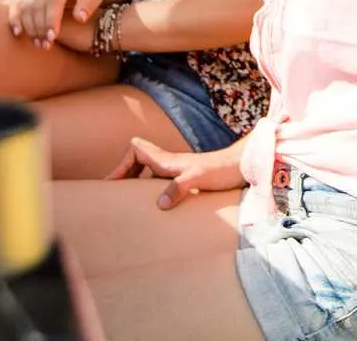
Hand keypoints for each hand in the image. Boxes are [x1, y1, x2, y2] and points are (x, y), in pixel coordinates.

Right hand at [0, 0, 106, 48]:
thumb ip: (88, 5)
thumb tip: (80, 18)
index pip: (53, 2)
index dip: (51, 21)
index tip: (52, 38)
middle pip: (36, 7)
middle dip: (39, 28)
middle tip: (45, 46)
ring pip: (24, 7)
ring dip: (28, 27)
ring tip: (36, 44)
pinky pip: (16, 5)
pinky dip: (14, 19)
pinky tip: (17, 33)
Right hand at [107, 138, 246, 208]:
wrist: (244, 167)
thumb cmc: (222, 170)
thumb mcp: (198, 179)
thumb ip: (178, 188)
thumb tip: (158, 203)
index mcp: (167, 160)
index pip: (136, 149)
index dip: (122, 163)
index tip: (113, 182)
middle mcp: (169, 164)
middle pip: (137, 160)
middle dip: (124, 173)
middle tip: (113, 194)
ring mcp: (177, 172)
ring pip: (148, 172)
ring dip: (136, 182)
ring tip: (127, 201)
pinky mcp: (186, 181)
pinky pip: (160, 183)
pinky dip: (150, 191)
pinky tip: (154, 207)